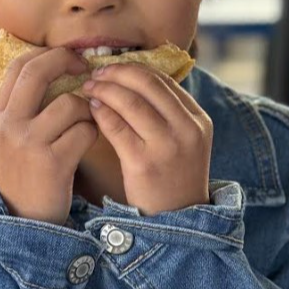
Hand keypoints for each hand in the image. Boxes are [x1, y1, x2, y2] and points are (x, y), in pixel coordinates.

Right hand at [0, 47, 97, 223]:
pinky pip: (85, 131)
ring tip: (86, 124)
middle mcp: (10, 124)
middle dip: (66, 62)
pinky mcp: (53, 162)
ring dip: (87, 110)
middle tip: (85, 69)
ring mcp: (30, 142)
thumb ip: (25, 107)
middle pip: (39, 72)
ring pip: (71, 103)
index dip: (47, 54)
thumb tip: (51, 68)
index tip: (68, 57)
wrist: (22, 221)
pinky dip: (92, 134)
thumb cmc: (25, 175)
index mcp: (0, 115)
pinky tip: (86, 145)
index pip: (19, 65)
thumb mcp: (12, 138)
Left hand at [82, 64, 212, 214]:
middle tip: (98, 73)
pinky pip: (116, 127)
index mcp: (199, 120)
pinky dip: (101, 112)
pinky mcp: (144, 163)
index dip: (135, 69)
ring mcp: (167, 146)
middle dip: (117, 72)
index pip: (164, 80)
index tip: (114, 68)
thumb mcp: (185, 141)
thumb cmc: (173, 177)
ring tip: (90, 88)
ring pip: (130, 102)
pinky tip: (92, 109)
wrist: (177, 220)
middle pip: (147, 84)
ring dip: (105, 89)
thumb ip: (168, 113)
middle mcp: (187, 129)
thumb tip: (133, 80)